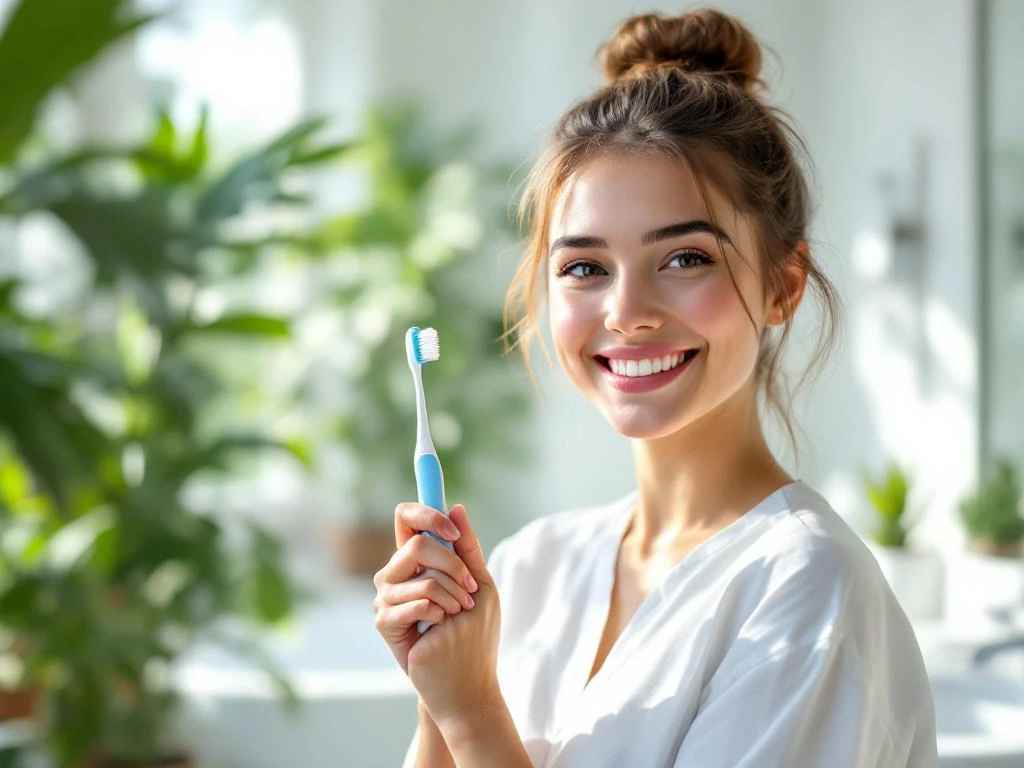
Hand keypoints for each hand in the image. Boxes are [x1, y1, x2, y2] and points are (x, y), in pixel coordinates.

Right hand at [373, 502, 479, 673]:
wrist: (466, 678)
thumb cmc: (474, 632)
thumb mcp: (479, 583)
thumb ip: (467, 549)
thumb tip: (456, 508)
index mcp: (417, 560)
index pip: (407, 520)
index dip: (426, 514)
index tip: (452, 530)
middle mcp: (397, 573)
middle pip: (416, 543)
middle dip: (452, 566)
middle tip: (469, 591)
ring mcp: (387, 597)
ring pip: (423, 577)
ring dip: (452, 596)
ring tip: (456, 615)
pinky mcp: (385, 621)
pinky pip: (416, 603)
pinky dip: (438, 614)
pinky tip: (439, 629)